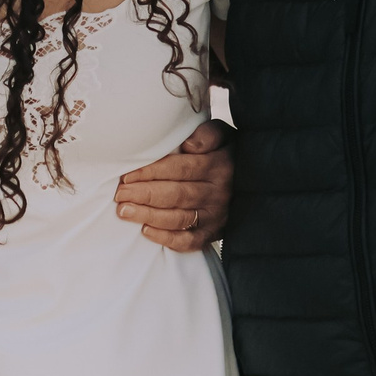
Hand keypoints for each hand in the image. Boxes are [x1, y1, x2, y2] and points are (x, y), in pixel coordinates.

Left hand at [113, 119, 233, 251]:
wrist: (255, 181)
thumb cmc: (227, 153)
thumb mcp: (224, 135)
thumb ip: (208, 134)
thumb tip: (189, 145)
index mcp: (219, 165)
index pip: (180, 168)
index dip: (152, 172)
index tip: (127, 175)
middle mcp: (218, 193)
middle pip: (176, 194)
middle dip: (144, 195)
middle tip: (119, 195)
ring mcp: (217, 216)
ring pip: (179, 218)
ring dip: (149, 216)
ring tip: (124, 212)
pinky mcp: (214, 233)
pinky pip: (189, 241)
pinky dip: (167, 238)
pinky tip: (146, 231)